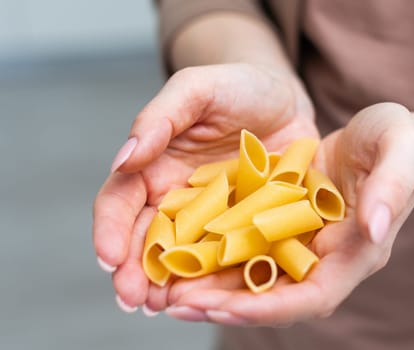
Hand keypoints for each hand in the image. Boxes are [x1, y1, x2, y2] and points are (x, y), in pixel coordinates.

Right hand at [92, 63, 317, 312]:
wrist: (283, 98)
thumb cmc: (237, 86)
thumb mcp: (197, 89)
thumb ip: (158, 118)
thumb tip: (122, 159)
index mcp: (154, 167)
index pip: (121, 203)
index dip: (111, 230)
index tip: (109, 258)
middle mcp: (176, 197)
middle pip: (146, 239)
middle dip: (134, 271)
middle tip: (133, 299)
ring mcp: (211, 216)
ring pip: (182, 256)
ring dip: (168, 284)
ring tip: (164, 308)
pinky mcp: (244, 225)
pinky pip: (227, 255)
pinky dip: (215, 277)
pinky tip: (211, 297)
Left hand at [163, 103, 413, 325]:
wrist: (382, 137)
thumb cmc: (398, 140)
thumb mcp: (401, 151)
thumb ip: (392, 188)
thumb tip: (375, 228)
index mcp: (356, 251)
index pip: (314, 296)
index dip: (270, 309)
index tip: (224, 310)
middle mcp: (325, 258)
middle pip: (273, 297)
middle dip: (226, 305)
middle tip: (177, 304)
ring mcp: (302, 244)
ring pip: (253, 278)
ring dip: (213, 287)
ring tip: (168, 288)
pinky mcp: (283, 226)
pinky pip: (246, 248)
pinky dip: (216, 255)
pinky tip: (183, 251)